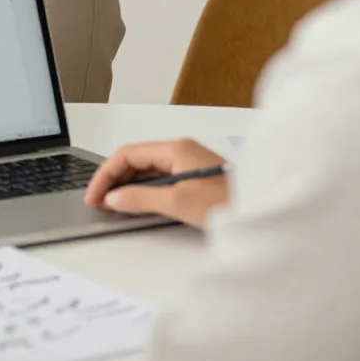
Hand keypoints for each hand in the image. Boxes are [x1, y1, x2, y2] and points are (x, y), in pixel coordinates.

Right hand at [83, 139, 229, 227]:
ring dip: (128, 186)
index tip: (94, 194)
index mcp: (175, 148)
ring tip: (113, 205)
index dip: (105, 175)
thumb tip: (114, 199)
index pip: (127, 154)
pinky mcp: (196, 178)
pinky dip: (144, 190)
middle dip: (114, 179)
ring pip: (148, 170)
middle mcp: (181, 151)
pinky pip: (161, 179)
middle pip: (136, 160)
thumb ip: (141, 199)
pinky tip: (138, 204)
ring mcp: (189, 163)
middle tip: (99, 201)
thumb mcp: (178, 202)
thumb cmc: (229, 203)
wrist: (265, 212)